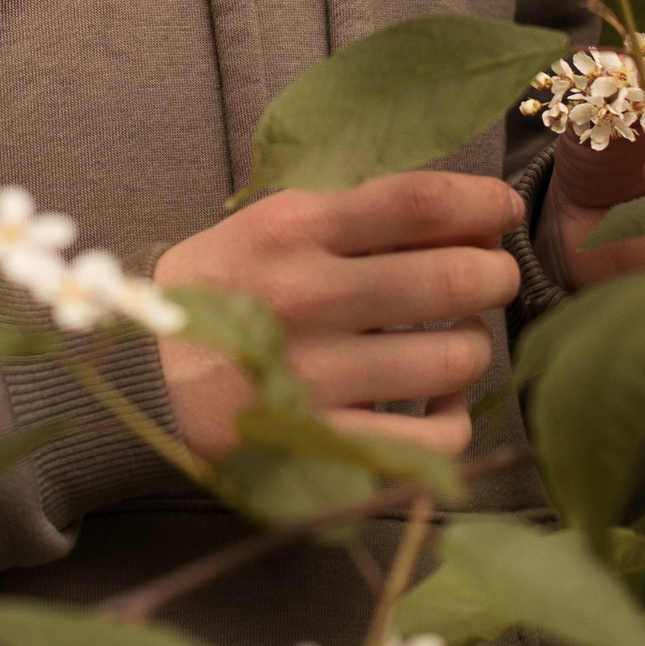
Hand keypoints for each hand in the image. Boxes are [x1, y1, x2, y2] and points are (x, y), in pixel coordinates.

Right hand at [153, 171, 523, 461]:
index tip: (503, 210)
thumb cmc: (221, 296)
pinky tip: (434, 400)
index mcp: (292, 230)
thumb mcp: (265, 227)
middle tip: (489, 277)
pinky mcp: (323, 445)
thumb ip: (349, 211)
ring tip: (454, 339)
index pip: (420, 200)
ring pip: (457, 357)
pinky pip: (436, 435)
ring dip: (474, 345)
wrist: (141, 383)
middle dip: (495, 274)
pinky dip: (453, 415)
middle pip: (456, 276)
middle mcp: (305, 299)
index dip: (483, 201)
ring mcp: (315, 377)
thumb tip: (463, 210)